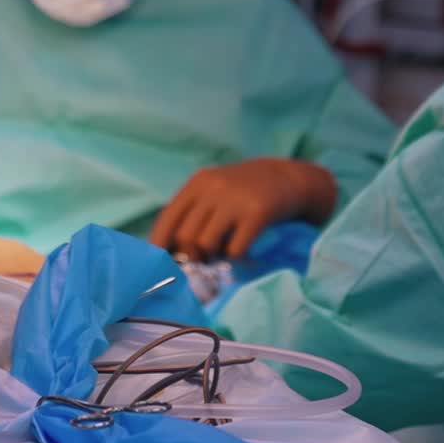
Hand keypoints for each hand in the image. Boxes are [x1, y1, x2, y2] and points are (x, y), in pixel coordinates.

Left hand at [148, 159, 337, 261]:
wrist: (287, 177)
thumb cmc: (243, 190)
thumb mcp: (214, 190)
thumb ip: (193, 213)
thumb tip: (168, 251)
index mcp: (198, 183)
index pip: (168, 218)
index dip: (158, 244)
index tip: (156, 265)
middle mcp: (213, 188)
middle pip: (185, 236)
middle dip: (189, 255)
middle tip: (201, 261)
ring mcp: (234, 200)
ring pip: (206, 245)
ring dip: (212, 256)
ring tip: (223, 250)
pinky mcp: (257, 214)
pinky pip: (234, 249)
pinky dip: (235, 256)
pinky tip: (243, 248)